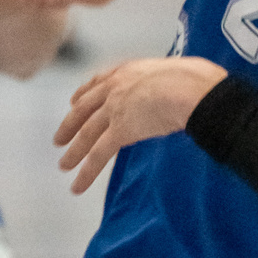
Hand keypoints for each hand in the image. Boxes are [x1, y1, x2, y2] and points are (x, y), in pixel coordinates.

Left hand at [55, 56, 226, 194]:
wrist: (192, 88)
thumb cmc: (198, 80)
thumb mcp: (177, 73)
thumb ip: (170, 83)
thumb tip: (185, 91)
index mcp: (129, 71)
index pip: (99, 81)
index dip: (84, 93)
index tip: (75, 101)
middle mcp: (115, 87)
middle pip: (84, 109)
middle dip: (70, 125)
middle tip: (59, 139)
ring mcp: (115, 108)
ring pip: (87, 134)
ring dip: (74, 152)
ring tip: (64, 167)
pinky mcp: (121, 130)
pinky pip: (99, 154)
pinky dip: (86, 172)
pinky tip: (77, 186)